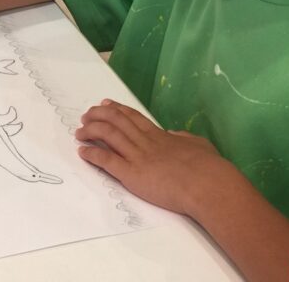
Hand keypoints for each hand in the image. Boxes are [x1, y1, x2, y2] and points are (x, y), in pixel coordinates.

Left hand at [75, 100, 234, 215]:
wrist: (207, 184)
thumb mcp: (199, 145)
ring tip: (79, 131)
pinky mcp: (132, 174)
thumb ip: (184, 138)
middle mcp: (145, 142)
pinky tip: (82, 152)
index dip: (116, 109)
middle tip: (86, 115)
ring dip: (90, 132)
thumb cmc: (209, 168)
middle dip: (97, 116)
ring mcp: (137, 157)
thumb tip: (175, 135)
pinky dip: (92, 155)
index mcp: (160, 136)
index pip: (133, 117)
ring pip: (108, 136)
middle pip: (116, 121)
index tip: (104, 104)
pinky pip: (107, 161)